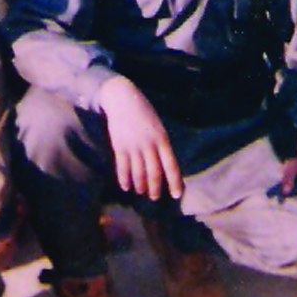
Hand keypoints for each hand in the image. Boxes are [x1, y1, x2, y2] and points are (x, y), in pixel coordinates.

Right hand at [99, 76, 182, 199]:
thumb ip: (161, 144)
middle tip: (154, 198)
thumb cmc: (144, 111)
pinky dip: (124, 179)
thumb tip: (164, 163)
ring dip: (140, 186)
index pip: (171, 165)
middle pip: (154, 172)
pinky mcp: (120, 146)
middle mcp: (149, 145)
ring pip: (138, 173)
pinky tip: (126, 187)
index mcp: (162, 139)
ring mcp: (134, 146)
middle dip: (155, 188)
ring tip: (141, 192)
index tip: (176, 195)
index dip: (174, 182)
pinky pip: (123, 168)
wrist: (123, 98)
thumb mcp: (159, 126)